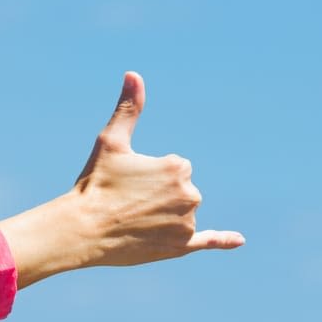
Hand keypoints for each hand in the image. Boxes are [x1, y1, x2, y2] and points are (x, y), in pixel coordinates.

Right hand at [0, 72, 243, 288]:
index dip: (149, 175)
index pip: (174, 168)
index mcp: (178, 167)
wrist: (82, 229)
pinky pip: (208, 241)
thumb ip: (128, 109)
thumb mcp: (111, 142)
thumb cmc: (95, 183)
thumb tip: (134, 73)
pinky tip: (239, 240)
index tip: (129, 181)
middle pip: (180, 190)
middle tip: (128, 202)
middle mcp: (190, 195)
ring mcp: (186, 223)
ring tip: (133, 220)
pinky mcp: (181, 247)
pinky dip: (223, 241)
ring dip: (162, 216)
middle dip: (158, 195)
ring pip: (181, 214)